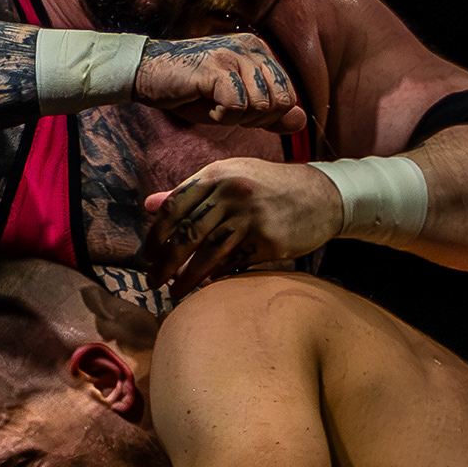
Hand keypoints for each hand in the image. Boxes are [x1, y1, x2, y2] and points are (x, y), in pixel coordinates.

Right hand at [128, 33, 303, 136]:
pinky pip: (237, 107)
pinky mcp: (216, 66)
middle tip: (227, 110)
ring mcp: (234, 54)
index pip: (288, 96)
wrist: (148, 75)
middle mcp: (252, 47)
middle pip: (279, 102)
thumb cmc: (192, 91)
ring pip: (259, 106)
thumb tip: (302, 121)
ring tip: (213, 104)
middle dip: (255, 119)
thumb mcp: (237, 106)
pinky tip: (205, 103)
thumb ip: (270, 114)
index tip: (239, 111)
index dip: (267, 117)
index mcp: (260, 51)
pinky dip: (221, 117)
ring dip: (235, 118)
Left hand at [146, 156, 344, 289]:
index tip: (147, 257)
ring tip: (174, 292)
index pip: (174, 206)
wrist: (320, 195)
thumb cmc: (268, 187)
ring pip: (208, 252)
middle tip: (152, 282)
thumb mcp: (229, 177)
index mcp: (217, 174)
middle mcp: (232, 192)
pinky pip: (234, 264)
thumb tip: (147, 205)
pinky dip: (217, 277)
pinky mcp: (268, 240)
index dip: (156, 235)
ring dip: (187, 277)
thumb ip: (189, 192)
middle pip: (187, 233)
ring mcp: (251, 216)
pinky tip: (205, 287)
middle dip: (165, 262)